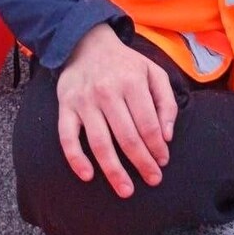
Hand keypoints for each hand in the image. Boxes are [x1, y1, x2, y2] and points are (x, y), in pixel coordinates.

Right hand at [56, 24, 177, 198]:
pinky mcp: (66, 107)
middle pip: (127, 137)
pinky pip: (67, 138)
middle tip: (152, 180)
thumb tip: (167, 136)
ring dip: (114, 170)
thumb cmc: (126, 64)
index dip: (157, 147)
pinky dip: (76, 159)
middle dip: (142, 163)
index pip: (148, 124)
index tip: (163, 162)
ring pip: (100, 143)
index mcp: (133, 82)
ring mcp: (85, 101)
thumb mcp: (153, 72)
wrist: (87, 44)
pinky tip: (88, 175)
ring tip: (126, 190)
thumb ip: (166, 101)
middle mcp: (108, 92)